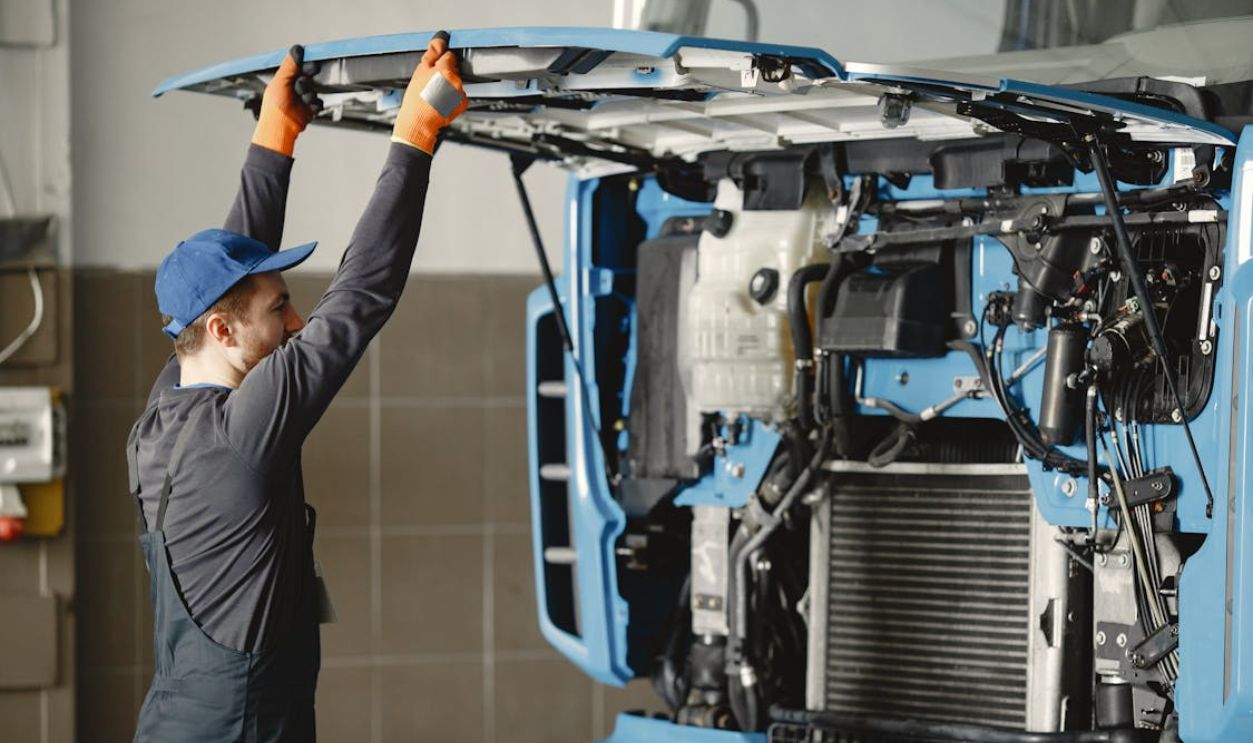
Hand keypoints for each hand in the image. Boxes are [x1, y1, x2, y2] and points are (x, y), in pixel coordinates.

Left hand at [252, 45, 322, 156]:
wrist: (281, 126)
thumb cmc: (274, 106)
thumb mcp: (280, 80)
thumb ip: (290, 64)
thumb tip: (297, 49)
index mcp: (284, 78)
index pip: (298, 65)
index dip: (304, 63)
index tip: (310, 62)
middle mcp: (293, 86)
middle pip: (308, 76)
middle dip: (307, 79)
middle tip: (303, 82)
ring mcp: (302, 97)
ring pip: (314, 89)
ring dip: (309, 93)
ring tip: (302, 98)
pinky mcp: (310, 108)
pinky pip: (319, 102)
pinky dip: (315, 104)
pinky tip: (308, 106)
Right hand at [391, 31, 468, 154]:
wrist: (418, 122)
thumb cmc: (416, 99)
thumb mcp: (419, 72)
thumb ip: (431, 54)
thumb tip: (440, 40)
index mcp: (445, 70)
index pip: (449, 56)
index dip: (441, 62)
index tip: (435, 69)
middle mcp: (456, 81)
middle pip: (453, 70)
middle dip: (444, 75)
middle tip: (432, 85)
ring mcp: (460, 93)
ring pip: (456, 83)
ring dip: (448, 86)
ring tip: (435, 95)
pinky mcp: (463, 103)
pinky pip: (459, 95)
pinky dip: (453, 98)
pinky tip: (442, 102)